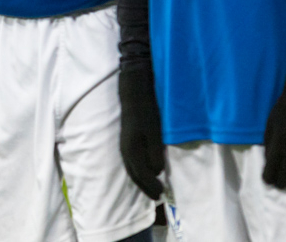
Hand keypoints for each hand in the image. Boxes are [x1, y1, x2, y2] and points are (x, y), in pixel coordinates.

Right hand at [118, 60, 164, 199]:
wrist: (134, 91)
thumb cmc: (147, 110)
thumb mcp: (154, 132)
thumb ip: (154, 153)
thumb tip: (157, 171)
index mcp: (132, 149)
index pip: (140, 174)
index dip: (150, 186)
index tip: (161, 195)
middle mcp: (125, 149)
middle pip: (133, 173)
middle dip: (144, 186)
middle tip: (156, 196)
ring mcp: (124, 143)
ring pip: (131, 167)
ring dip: (140, 179)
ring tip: (150, 186)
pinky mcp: (127, 138)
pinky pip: (130, 160)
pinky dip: (137, 169)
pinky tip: (144, 169)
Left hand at [261, 63, 285, 189]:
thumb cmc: (283, 109)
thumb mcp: (269, 126)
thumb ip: (269, 146)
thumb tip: (270, 162)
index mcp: (276, 146)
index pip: (270, 175)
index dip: (269, 178)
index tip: (270, 175)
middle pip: (284, 182)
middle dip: (282, 182)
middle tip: (283, 175)